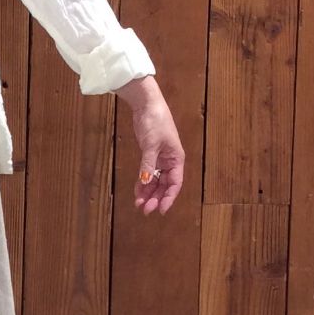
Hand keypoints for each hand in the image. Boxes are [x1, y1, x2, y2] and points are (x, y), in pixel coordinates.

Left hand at [130, 95, 183, 214]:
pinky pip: (146, 173)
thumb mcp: (151, 144)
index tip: (160, 210)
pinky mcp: (149, 154)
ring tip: (139, 204)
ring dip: (148, 192)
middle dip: (155, 198)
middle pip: (164, 185)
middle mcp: (170, 161)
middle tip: (145, 209)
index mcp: (176, 158)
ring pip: (155, 181)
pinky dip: (142, 182)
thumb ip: (148, 164)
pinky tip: (137, 191)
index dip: (169, 198)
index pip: (175, 183)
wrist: (146, 104)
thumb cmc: (155, 121)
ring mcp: (159, 158)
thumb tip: (144, 181)